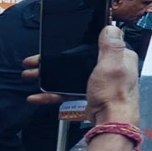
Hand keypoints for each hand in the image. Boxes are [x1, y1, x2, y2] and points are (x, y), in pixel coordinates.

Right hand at [22, 27, 138, 123]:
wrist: (111, 123)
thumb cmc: (115, 95)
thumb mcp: (111, 65)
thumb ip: (111, 46)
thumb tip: (110, 27)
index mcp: (119, 56)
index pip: (95, 43)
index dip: (74, 43)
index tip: (56, 44)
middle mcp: (111, 67)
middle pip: (78, 59)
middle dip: (54, 61)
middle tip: (36, 62)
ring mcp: (100, 81)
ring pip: (71, 74)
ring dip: (50, 75)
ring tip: (31, 75)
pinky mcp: (91, 94)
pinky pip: (69, 91)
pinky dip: (54, 93)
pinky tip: (39, 95)